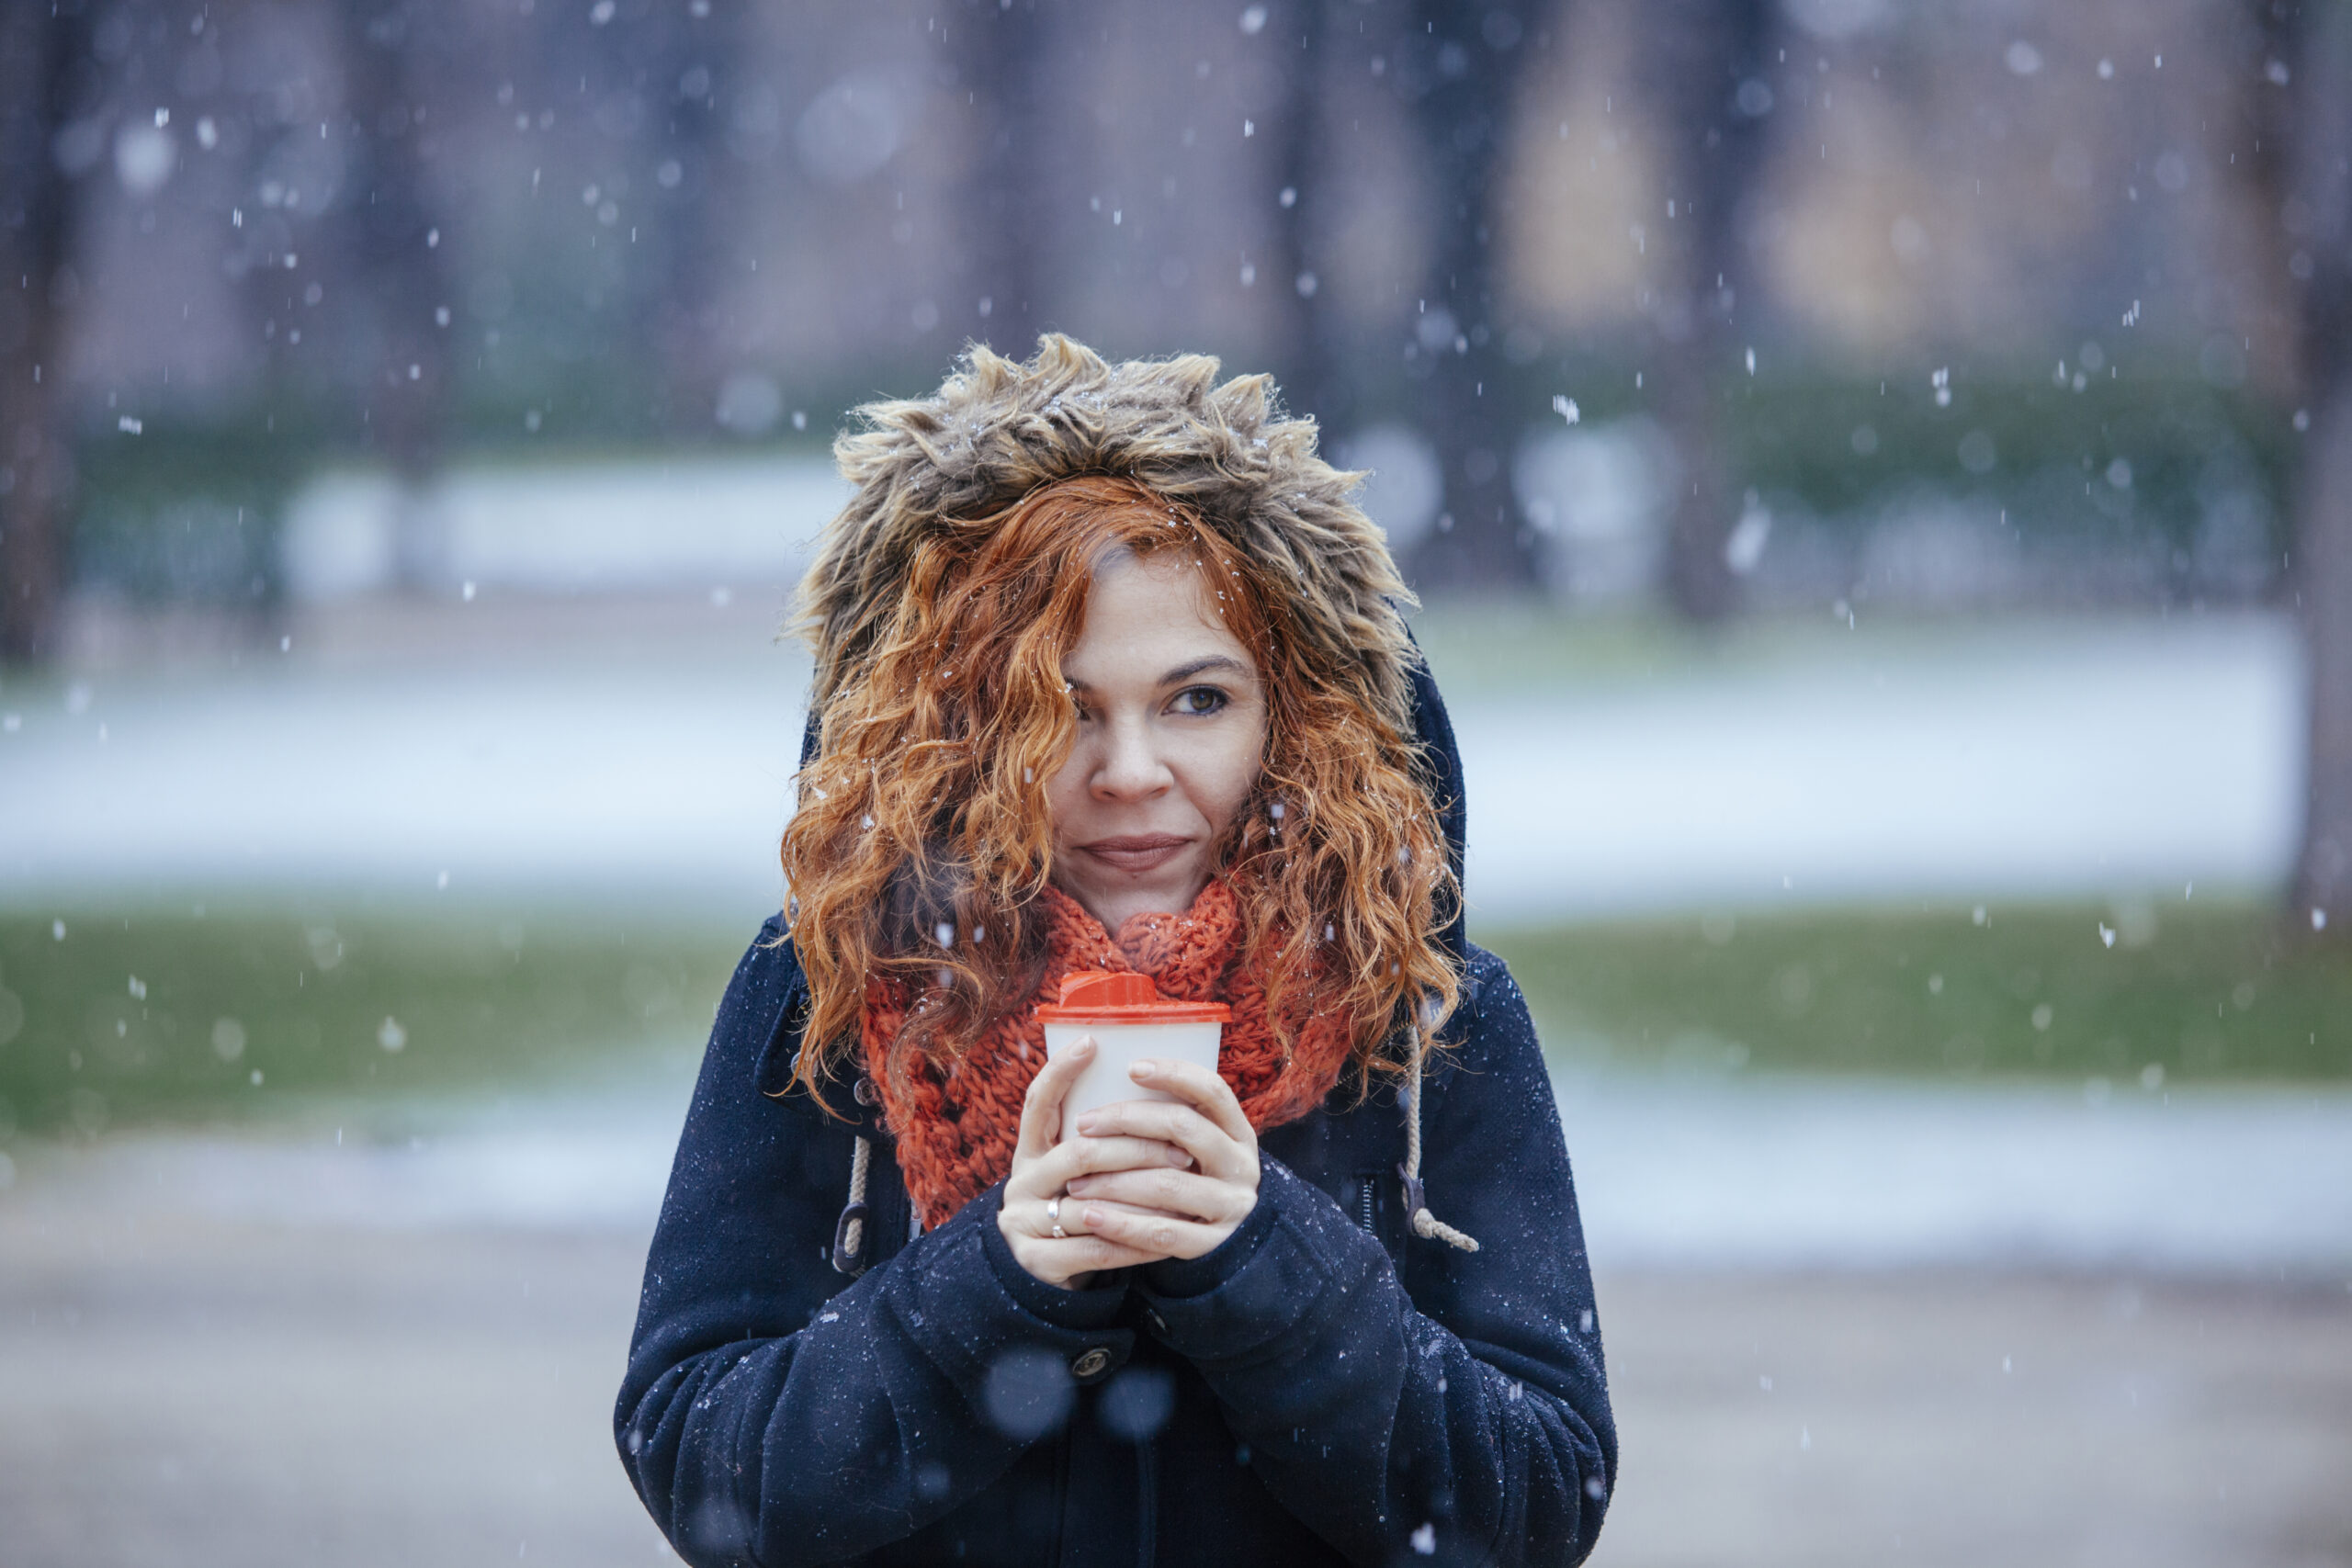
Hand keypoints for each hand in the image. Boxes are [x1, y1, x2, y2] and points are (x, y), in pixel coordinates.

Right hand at [999, 1037, 1195, 1289]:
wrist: (1039, 1276)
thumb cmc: (1072, 1208)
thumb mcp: (1070, 1171)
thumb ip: (1095, 1138)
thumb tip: (1149, 1085)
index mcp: (1028, 1152)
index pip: (1037, 1102)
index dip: (1060, 1071)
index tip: (1091, 1042)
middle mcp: (1020, 1183)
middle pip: (1079, 1153)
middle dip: (1135, 1148)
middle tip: (1183, 1149)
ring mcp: (1023, 1224)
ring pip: (1091, 1203)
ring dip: (1143, 1196)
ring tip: (1183, 1189)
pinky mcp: (1037, 1262)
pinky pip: (1096, 1249)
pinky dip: (1135, 1241)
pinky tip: (1167, 1237)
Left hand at [1062, 1057, 1259, 1261]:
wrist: (1231, 1242)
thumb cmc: (1196, 1179)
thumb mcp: (1199, 1146)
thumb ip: (1171, 1120)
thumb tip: (1119, 1075)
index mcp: (1238, 1132)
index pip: (1212, 1090)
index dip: (1174, 1074)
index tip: (1131, 1067)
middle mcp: (1241, 1165)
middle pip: (1184, 1128)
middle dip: (1128, 1121)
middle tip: (1082, 1123)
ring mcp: (1230, 1206)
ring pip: (1169, 1183)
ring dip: (1115, 1180)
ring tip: (1074, 1180)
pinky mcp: (1212, 1245)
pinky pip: (1162, 1233)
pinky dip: (1122, 1224)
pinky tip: (1090, 1216)